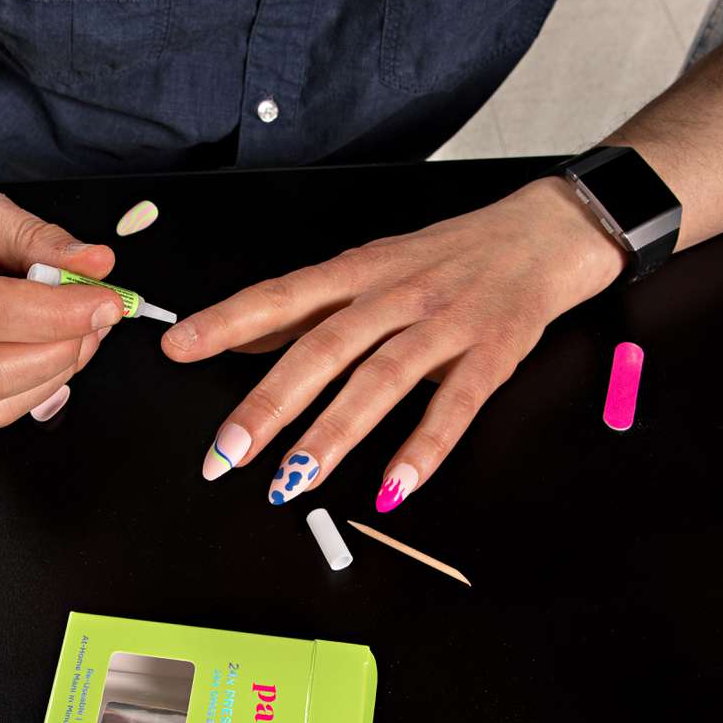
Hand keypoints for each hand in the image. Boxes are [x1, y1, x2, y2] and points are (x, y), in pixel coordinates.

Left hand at [163, 177, 627, 508]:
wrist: (544, 234)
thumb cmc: (447, 257)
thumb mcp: (371, 269)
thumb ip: (308, 308)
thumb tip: (236, 338)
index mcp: (359, 272)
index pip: (283, 296)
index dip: (229, 320)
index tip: (178, 347)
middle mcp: (395, 295)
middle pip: (324, 348)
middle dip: (269, 403)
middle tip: (225, 453)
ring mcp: (445, 325)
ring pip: (380, 379)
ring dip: (333, 434)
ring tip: (292, 482)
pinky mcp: (492, 354)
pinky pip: (455, 406)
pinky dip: (424, 448)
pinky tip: (393, 489)